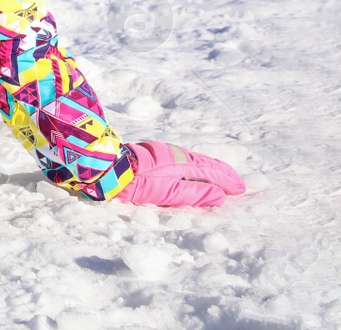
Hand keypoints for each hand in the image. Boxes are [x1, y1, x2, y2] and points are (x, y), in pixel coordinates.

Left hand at [117, 141, 245, 206]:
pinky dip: (197, 165)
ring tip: (222, 176)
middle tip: (237, 183)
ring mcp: (166, 152)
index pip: (213, 172)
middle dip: (223, 173)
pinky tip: (196, 169)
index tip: (241, 189)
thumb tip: (220, 196)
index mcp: (184, 163)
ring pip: (196, 159)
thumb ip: (196, 194)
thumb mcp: (169, 193)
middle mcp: (178, 154)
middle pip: (207, 163)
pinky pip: (185, 158)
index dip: (228, 181)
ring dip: (211, 168)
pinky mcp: (156, 153)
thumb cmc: (138, 182)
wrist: (107, 166)